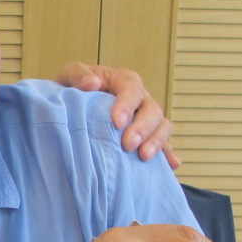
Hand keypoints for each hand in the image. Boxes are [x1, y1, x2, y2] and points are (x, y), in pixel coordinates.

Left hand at [56, 62, 179, 169]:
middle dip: (143, 127)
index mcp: (122, 81)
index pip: (131, 87)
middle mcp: (140, 99)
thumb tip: (92, 84)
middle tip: (128, 145)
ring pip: (162, 126)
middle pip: (152, 109)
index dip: (127, 104)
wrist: (71, 110)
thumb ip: (78, 75)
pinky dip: (168, 155)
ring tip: (144, 156)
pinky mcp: (147, 137)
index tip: (117, 122)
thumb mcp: (69, 76)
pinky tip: (172, 165)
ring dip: (157, 141)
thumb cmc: (73, 91)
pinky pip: (164, 145)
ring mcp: (146, 119)